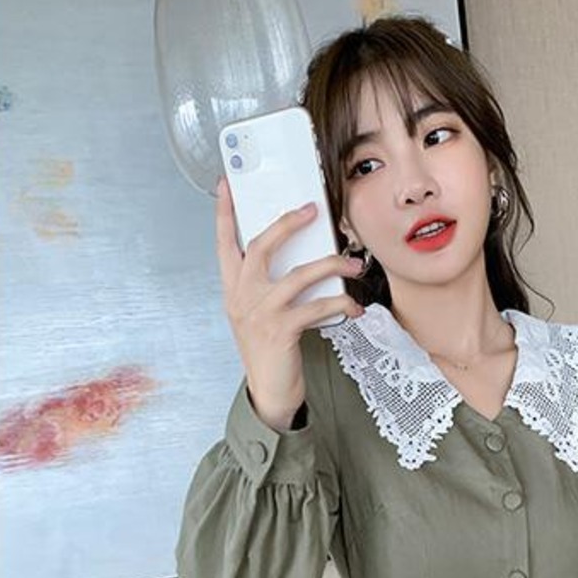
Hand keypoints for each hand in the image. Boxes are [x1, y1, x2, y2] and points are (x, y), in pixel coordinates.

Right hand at [215, 171, 353, 430]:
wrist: (269, 393)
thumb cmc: (267, 350)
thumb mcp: (257, 312)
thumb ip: (265, 284)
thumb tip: (296, 253)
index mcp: (232, 288)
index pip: (224, 243)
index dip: (225, 212)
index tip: (226, 184)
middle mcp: (242, 297)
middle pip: (262, 246)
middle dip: (288, 223)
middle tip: (312, 209)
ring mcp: (261, 313)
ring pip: (299, 275)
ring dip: (332, 264)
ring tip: (354, 262)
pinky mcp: (282, 331)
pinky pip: (316, 307)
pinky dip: (339, 303)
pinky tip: (353, 305)